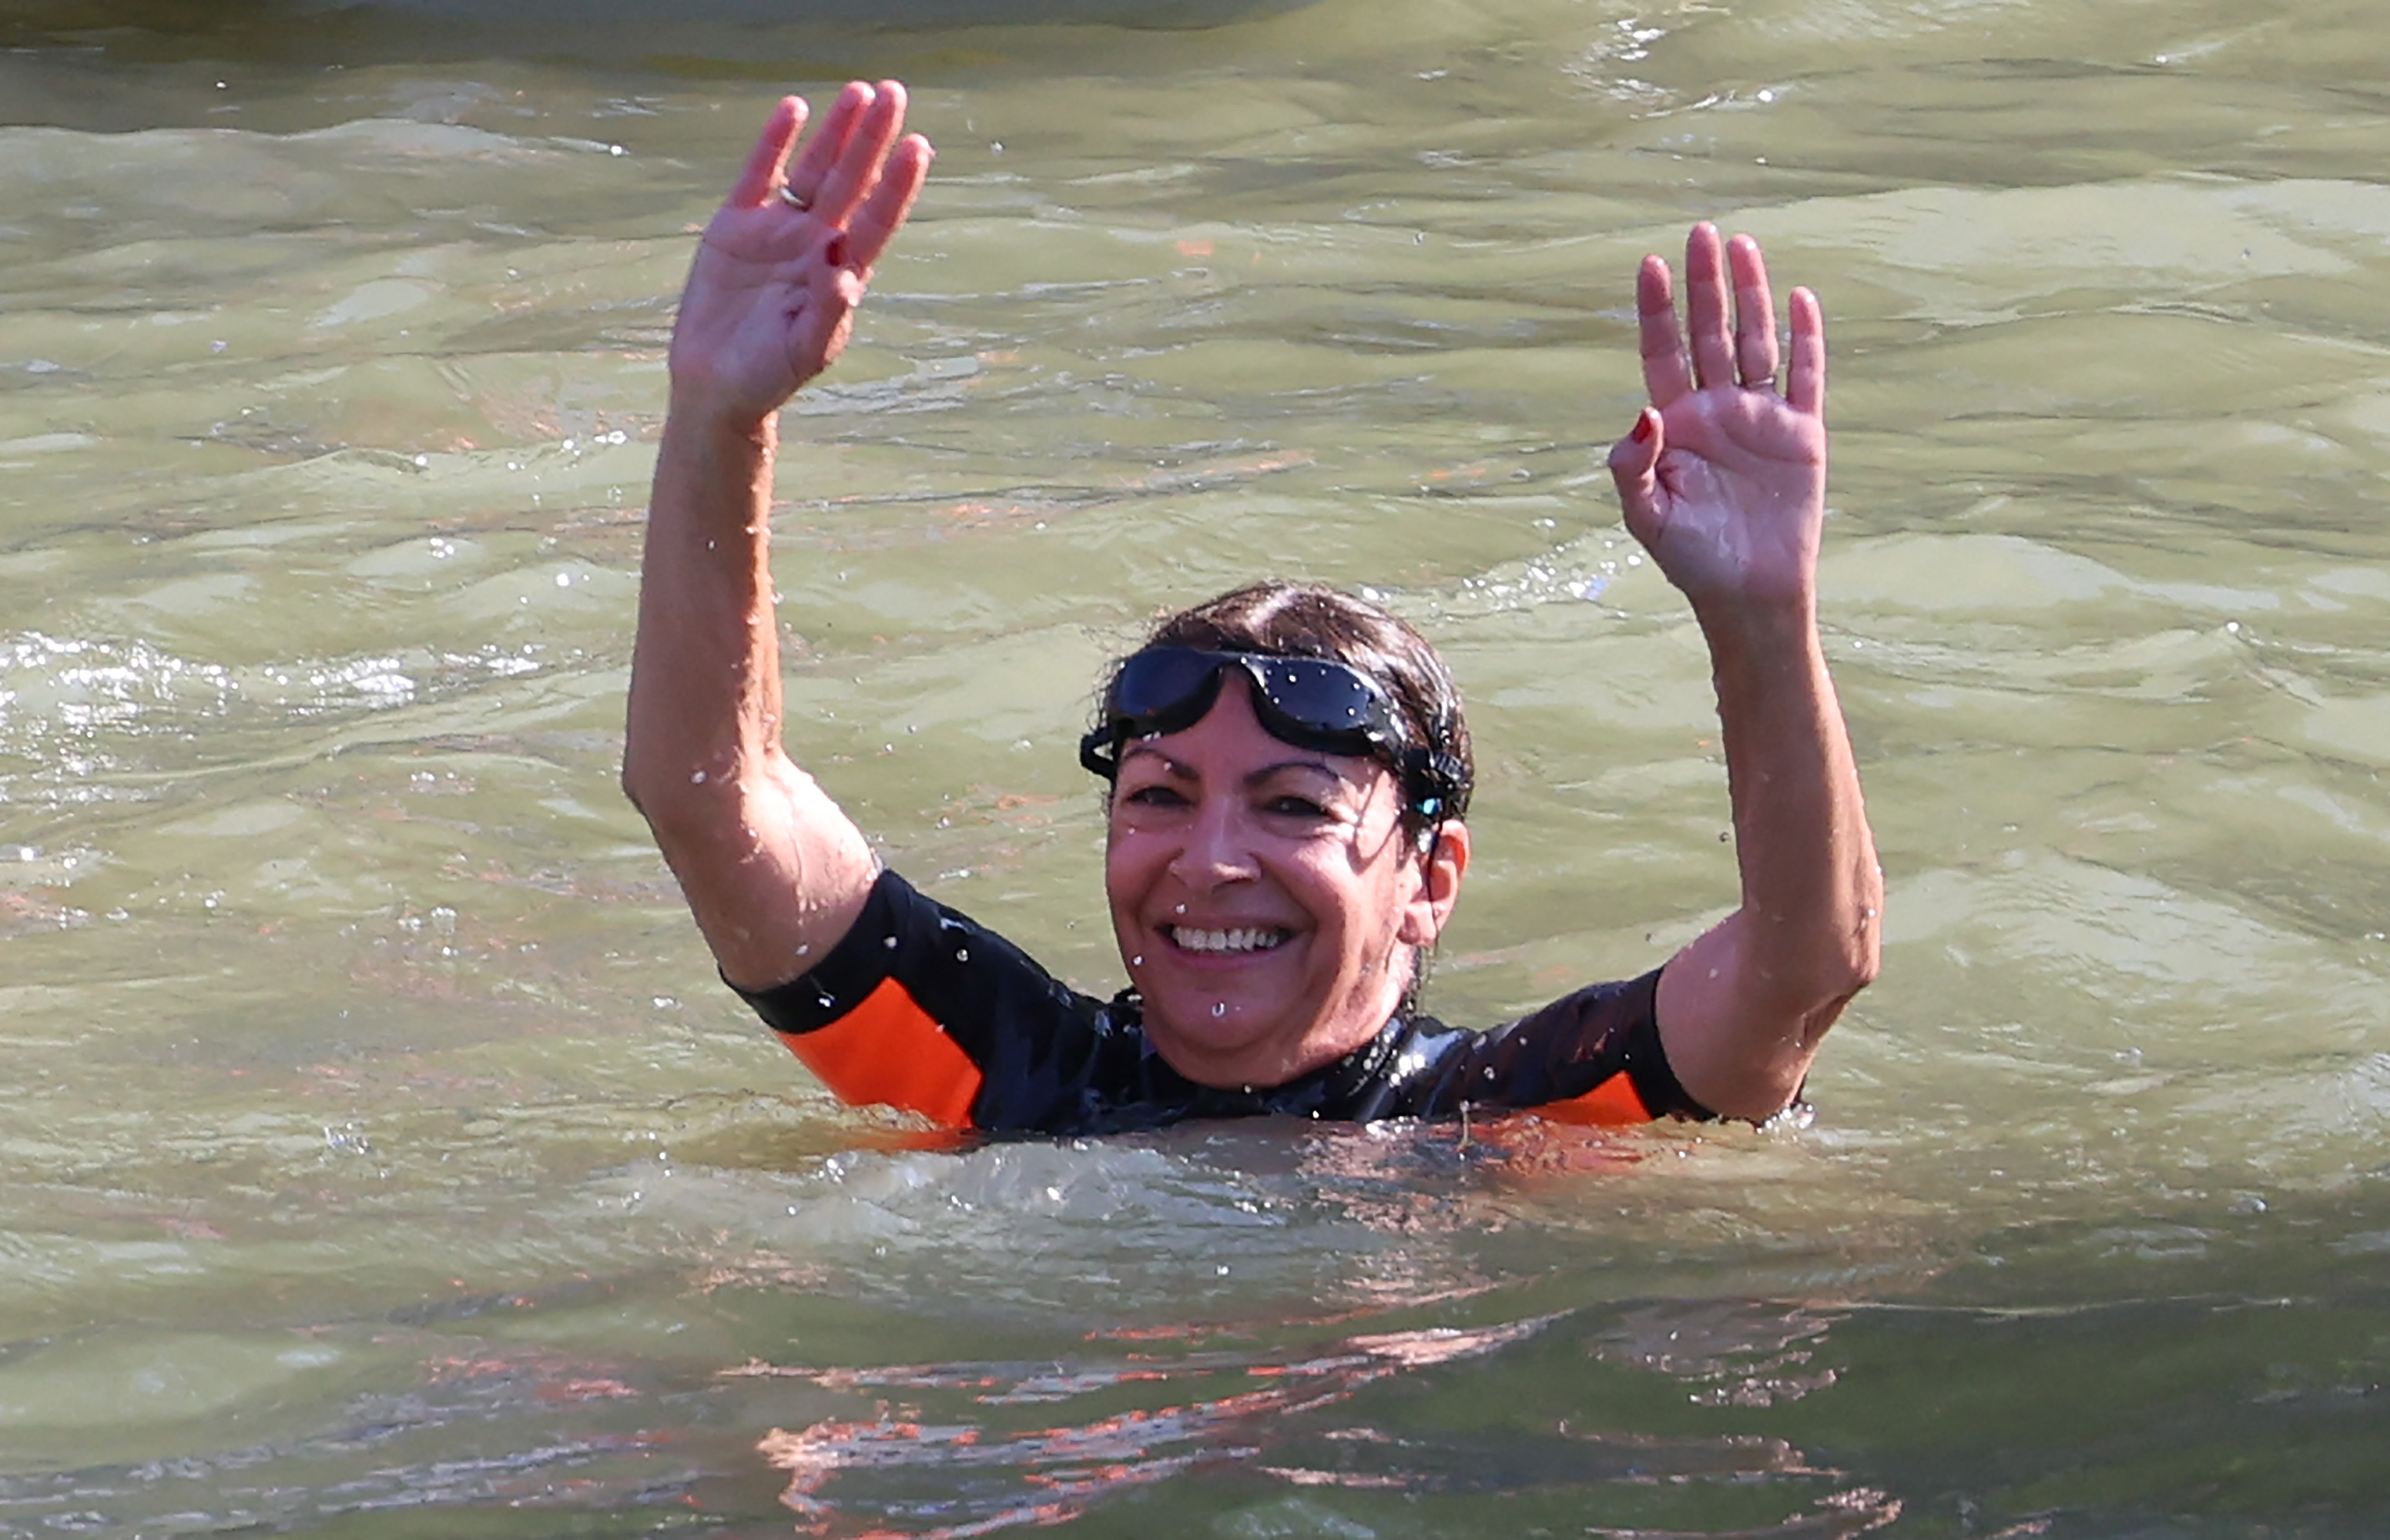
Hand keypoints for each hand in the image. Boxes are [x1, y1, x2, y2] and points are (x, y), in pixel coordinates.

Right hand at [667, 81, 932, 423]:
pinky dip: (775, 142)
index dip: (898, 185)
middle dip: (873, 139)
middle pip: (852, 181)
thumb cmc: (770, 374)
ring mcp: (779, 229)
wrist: (716, 383)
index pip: (877, 219)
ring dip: (836, 132)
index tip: (918, 147)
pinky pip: (761, 174)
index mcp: (842, 272)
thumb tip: (843, 269)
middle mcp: (817, 242)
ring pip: (814, 169)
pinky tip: (795, 109)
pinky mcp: (737, 224)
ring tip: (859, 92)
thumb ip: (826, 312)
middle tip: (895, 93)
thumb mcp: (804, 350)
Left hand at [1607, 224, 1825, 615]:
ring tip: (1743, 246)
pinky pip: (1806, 377)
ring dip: (1750, 296)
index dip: (1656, 309)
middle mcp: (1717, 410)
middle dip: (1704, 284)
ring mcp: (1761, 418)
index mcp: (1675, 424)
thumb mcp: (1647, 516)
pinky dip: (1806, 338)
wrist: (1749, 595)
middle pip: (1709, 333)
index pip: (1661, 352)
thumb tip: (1642, 412)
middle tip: (1701, 231)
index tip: (1650, 263)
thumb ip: (1632, 466)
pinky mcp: (1802, 435)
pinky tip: (1800, 297)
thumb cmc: (1691, 559)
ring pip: (1755, 342)